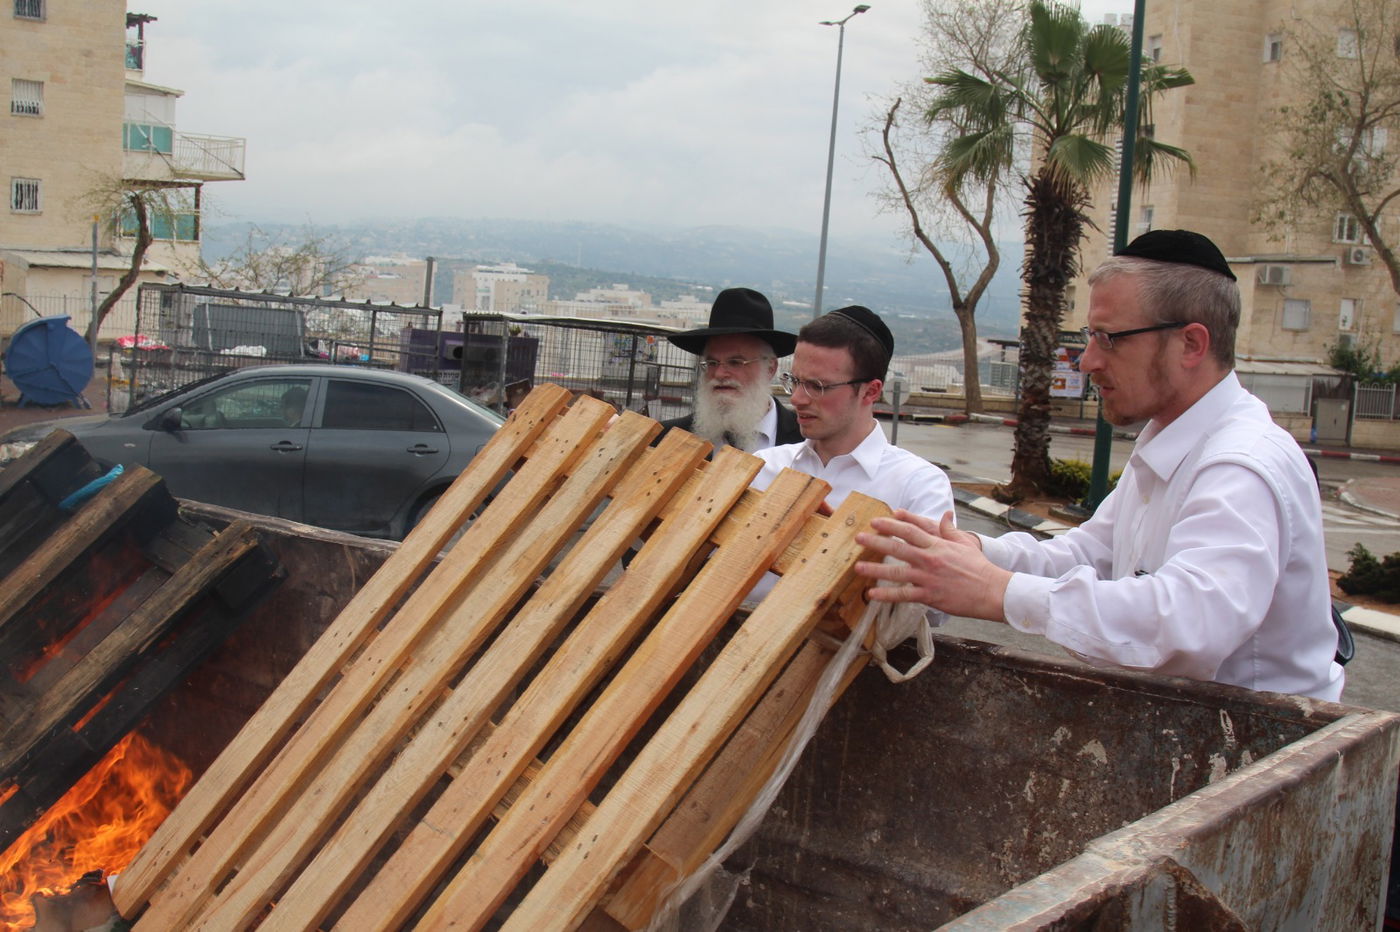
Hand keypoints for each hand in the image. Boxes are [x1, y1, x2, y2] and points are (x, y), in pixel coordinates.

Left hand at [855, 510, 1010, 621]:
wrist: (991, 591)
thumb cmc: (978, 567)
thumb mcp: (964, 543)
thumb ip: (950, 530)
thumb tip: (945, 514)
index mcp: (937, 545)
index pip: (910, 531)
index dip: (891, 525)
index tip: (876, 522)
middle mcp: (929, 559)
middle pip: (898, 548)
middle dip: (876, 542)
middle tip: (858, 538)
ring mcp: (928, 578)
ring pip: (896, 572)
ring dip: (875, 570)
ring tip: (857, 568)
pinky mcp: (929, 595)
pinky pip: (903, 595)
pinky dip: (887, 595)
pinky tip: (872, 594)